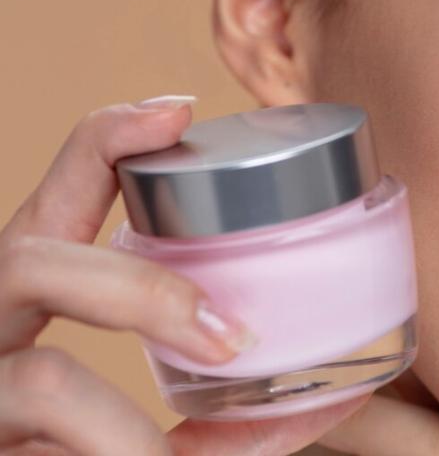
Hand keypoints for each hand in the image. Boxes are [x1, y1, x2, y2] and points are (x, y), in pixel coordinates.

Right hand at [0, 96, 368, 454]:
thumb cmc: (68, 455)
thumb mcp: (126, 431)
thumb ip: (205, 415)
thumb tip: (317, 404)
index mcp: (19, 302)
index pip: (53, 198)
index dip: (105, 142)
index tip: (179, 109)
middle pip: (29, 258)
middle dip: (144, 293)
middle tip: (232, 343)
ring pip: (43, 378)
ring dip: (131, 430)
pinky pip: (51, 447)